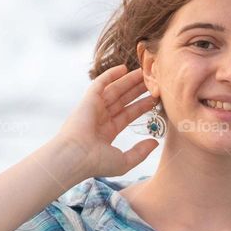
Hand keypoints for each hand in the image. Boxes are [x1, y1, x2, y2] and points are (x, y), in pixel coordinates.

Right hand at [54, 64, 160, 178]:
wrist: (76, 157)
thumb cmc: (96, 163)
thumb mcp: (124, 161)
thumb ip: (140, 152)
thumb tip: (155, 142)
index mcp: (107, 132)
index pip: (127, 114)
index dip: (141, 106)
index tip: (155, 99)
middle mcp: (100, 118)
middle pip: (122, 100)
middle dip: (137, 90)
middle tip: (152, 81)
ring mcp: (93, 108)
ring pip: (114, 90)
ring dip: (128, 81)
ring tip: (144, 72)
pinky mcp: (88, 100)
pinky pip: (100, 83)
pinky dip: (111, 75)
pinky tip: (124, 68)